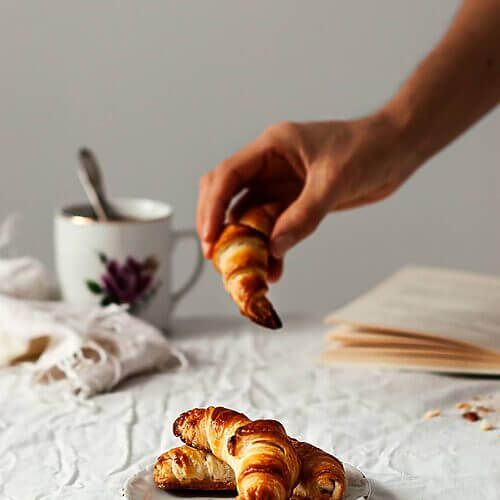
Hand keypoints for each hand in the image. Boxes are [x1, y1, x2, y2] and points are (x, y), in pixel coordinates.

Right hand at [197, 112, 417, 280]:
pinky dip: (270, 248)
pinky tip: (275, 268)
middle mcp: (269, 165)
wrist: (396, 150)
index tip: (210, 239)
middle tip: (218, 257)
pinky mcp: (294, 201)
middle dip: (219, 225)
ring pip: (248, 215)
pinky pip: (273, 227)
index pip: (227, 175)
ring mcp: (280, 184)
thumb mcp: (335, 181)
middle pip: (226, 194)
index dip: (212, 208)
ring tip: (247, 270)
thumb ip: (303, 215)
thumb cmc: (368, 149)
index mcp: (272, 147)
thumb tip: (272, 248)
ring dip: (246, 242)